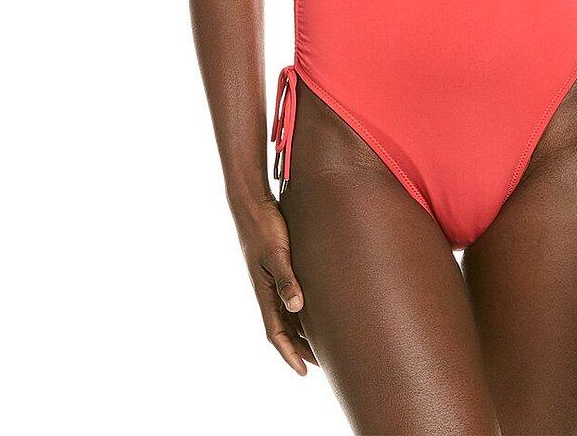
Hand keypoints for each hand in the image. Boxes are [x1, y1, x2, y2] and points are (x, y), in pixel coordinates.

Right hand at [233, 196, 317, 375]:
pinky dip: (302, 311)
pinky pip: (290, 298)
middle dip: (300, 349)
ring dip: (303, 332)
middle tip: (324, 364)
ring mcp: (271, 280)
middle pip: (284, 329)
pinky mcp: (278, 268)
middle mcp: (267, 291)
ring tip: (324, 343)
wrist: (252, 204)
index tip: (304, 372)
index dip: (289, 354)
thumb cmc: (264, 227)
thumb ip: (286, 279)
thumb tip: (297, 308)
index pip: (276, 333)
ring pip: (288, 315)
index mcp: (264, 292)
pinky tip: (316, 310)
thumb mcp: (277, 253)